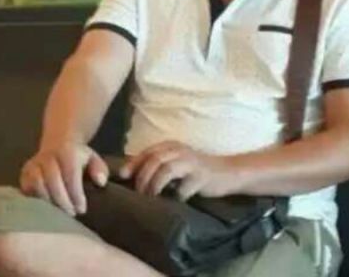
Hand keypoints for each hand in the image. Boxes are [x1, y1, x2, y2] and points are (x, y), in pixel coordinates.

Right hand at [20, 143, 107, 216]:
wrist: (57, 144)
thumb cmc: (78, 157)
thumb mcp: (92, 158)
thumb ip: (100, 169)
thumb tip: (101, 182)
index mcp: (66, 150)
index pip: (70, 173)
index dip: (76, 193)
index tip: (82, 209)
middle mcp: (47, 156)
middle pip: (52, 179)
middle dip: (62, 200)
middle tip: (71, 214)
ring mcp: (33, 164)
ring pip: (37, 184)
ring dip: (48, 202)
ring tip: (59, 215)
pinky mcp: (24, 174)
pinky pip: (26, 190)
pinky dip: (35, 202)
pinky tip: (46, 213)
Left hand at [120, 141, 235, 200]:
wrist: (226, 172)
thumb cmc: (195, 170)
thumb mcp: (175, 162)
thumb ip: (156, 165)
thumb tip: (127, 175)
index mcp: (171, 146)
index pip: (147, 152)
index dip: (133, 164)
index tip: (122, 177)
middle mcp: (180, 151)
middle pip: (154, 160)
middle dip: (143, 178)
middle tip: (139, 194)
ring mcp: (191, 163)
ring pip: (166, 170)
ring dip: (155, 186)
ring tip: (152, 198)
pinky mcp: (201, 177)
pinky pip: (183, 187)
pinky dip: (175, 196)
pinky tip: (174, 201)